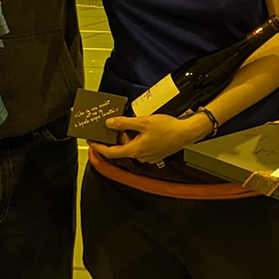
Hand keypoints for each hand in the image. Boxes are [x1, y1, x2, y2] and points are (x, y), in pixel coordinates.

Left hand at [91, 111, 213, 163]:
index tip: (91, 141)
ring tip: (134, 124)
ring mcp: (148, 156)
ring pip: (132, 147)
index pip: (110, 152)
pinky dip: (138, 139)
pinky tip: (144, 129)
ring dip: (129, 137)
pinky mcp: (155, 154)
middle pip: (122, 148)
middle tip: (116, 124)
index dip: (99, 147)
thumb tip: (110, 124)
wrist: (186, 133)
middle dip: (117, 137)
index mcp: (135, 150)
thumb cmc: (168, 128)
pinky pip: (141, 147)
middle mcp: (140, 156)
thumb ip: (124, 123)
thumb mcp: (143, 122)